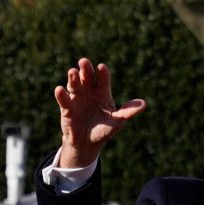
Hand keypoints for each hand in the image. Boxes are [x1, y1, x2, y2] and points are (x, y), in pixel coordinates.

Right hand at [52, 57, 147, 171]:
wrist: (87, 143)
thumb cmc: (104, 129)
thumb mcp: (117, 121)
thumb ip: (128, 112)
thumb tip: (144, 104)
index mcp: (102, 92)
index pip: (103, 79)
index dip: (102, 73)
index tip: (101, 68)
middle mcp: (89, 91)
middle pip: (87, 76)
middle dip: (85, 69)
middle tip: (84, 62)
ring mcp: (77, 98)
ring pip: (74, 84)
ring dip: (73, 78)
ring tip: (72, 72)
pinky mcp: (67, 107)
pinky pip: (64, 100)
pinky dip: (61, 95)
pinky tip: (59, 89)